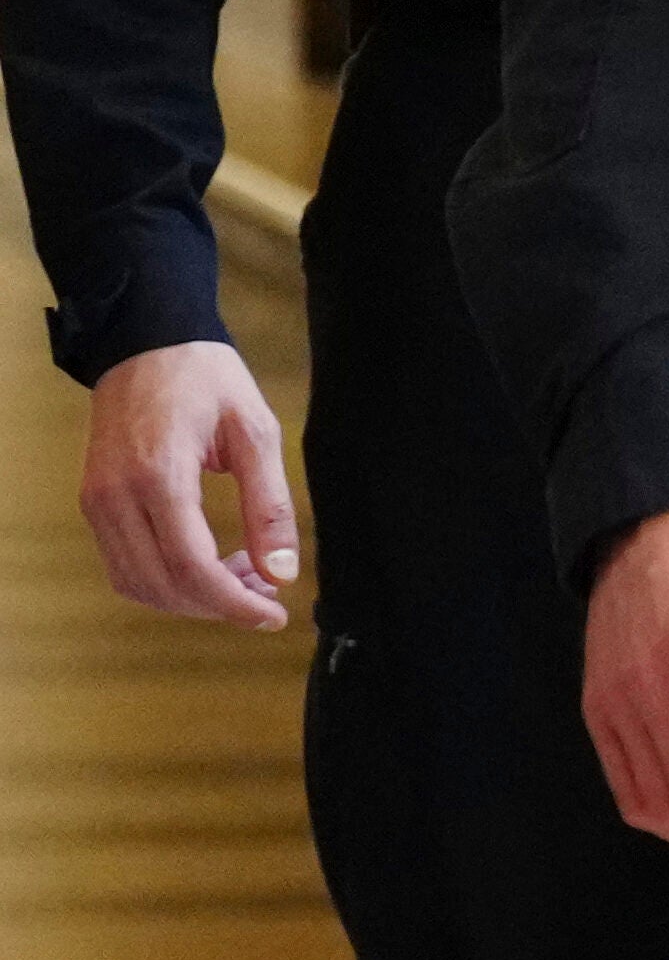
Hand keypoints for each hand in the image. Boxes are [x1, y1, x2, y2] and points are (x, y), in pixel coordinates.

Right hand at [78, 340, 303, 626]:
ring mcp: (98, 501)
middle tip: (266, 597)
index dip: (233, 603)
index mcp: (159, 476)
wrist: (144, 343)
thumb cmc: (205, 378)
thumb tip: (282, 572)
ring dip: (192, 597)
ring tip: (244, 578)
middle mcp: (116, 495)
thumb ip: (270, 506)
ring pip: (138, 583)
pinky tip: (210, 563)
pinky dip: (165, 580)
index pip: (191, 566)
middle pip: (163, 584)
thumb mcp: (256, 432)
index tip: (273, 616)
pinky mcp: (94, 502)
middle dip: (218, 605)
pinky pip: (123, 565)